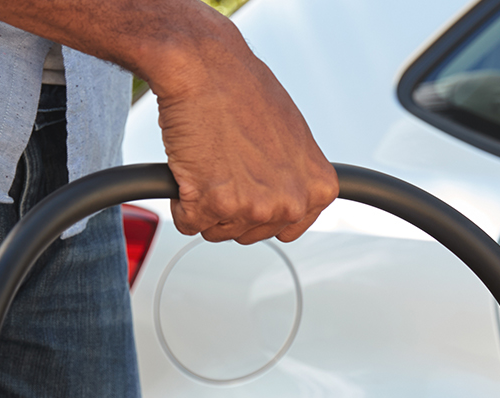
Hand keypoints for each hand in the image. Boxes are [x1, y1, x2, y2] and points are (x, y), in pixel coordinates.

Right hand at [150, 19, 337, 242]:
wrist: (203, 65)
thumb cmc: (241, 89)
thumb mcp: (291, 135)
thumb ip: (293, 174)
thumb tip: (282, 192)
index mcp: (318, 187)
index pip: (289, 227)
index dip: (261, 206)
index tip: (250, 186)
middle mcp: (291, 202)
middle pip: (251, 231)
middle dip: (231, 204)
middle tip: (224, 162)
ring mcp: (254, 207)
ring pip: (218, 229)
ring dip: (205, 200)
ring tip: (209, 157)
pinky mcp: (214, 205)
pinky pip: (188, 223)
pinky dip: (181, 200)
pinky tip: (189, 166)